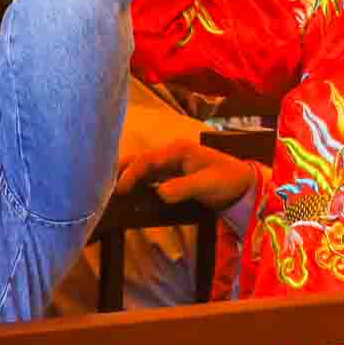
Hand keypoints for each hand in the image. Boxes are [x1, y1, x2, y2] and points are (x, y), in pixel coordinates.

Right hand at [116, 136, 261, 214]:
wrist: (244, 184)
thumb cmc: (227, 180)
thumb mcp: (207, 184)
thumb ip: (184, 188)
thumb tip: (160, 194)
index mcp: (178, 150)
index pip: (146, 160)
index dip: (130, 174)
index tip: (119, 190)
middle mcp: (172, 154)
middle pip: (140, 160)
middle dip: (120, 170)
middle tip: (99, 184)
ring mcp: (172, 164)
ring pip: (143, 168)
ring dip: (127, 176)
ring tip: (107, 188)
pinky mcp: (174, 174)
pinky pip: (150, 177)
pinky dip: (138, 183)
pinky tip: (128, 192)